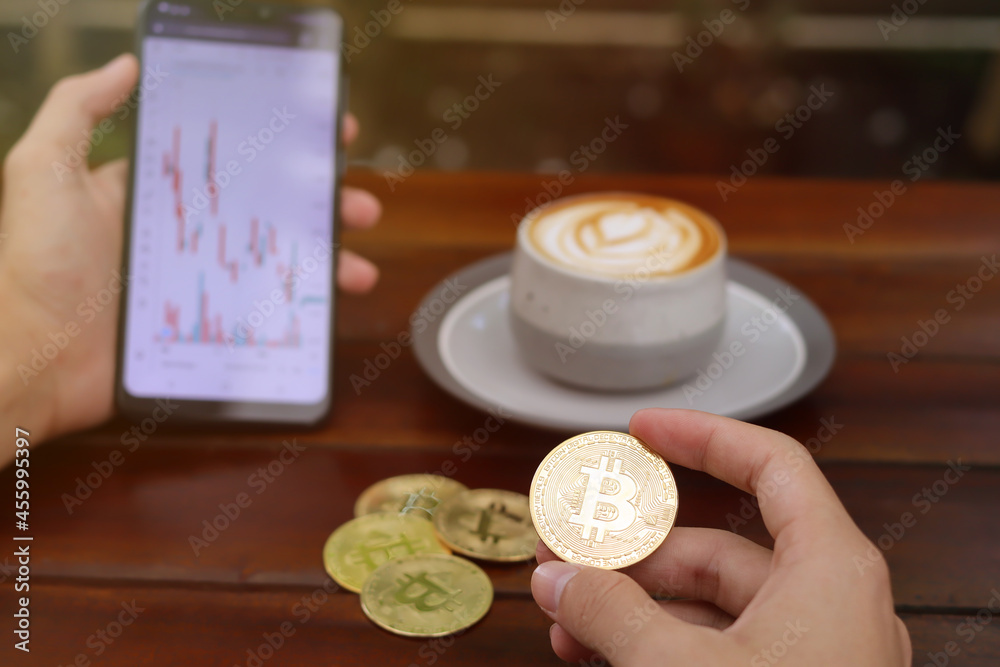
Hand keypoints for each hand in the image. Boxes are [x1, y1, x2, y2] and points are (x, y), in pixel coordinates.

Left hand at [0, 54, 381, 443]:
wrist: (35, 363)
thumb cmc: (35, 267)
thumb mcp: (43, 171)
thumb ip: (77, 110)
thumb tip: (125, 65)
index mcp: (155, 193)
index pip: (229, 157)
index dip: (278, 144)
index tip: (324, 131)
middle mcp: (185, 234)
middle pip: (268, 209)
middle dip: (320, 204)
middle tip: (359, 203)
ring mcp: (202, 282)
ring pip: (278, 261)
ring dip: (326, 258)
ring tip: (358, 263)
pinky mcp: (210, 326)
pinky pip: (267, 310)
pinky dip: (305, 307)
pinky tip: (330, 303)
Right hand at [531, 409, 911, 665]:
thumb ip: (610, 613)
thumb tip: (555, 579)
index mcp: (828, 569)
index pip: (769, 465)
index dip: (702, 436)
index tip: (642, 429)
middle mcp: (826, 604)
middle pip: (717, 547)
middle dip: (632, 550)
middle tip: (565, 551)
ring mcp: (811, 657)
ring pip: (708, 607)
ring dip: (631, 605)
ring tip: (564, 614)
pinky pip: (714, 651)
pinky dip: (653, 645)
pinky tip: (596, 655)